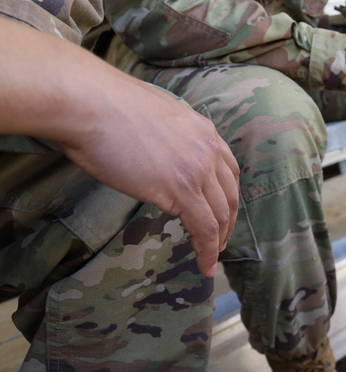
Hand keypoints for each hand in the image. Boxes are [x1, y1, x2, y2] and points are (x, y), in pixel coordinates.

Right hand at [59, 77, 239, 277]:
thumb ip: (166, 134)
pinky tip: (205, 267)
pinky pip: (205, 229)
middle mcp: (208, 149)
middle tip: (221, 240)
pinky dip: (208, 251)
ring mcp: (197, 170)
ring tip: (212, 258)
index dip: (226, 193)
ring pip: (221, 215)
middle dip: (228, 221)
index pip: (227, 168)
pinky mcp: (181, 191)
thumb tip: (156, 150)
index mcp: (202, 129)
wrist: (89, 104)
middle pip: (230, 194)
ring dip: (219, 240)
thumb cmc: (103, 106)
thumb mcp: (150, 115)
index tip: (221, 210)